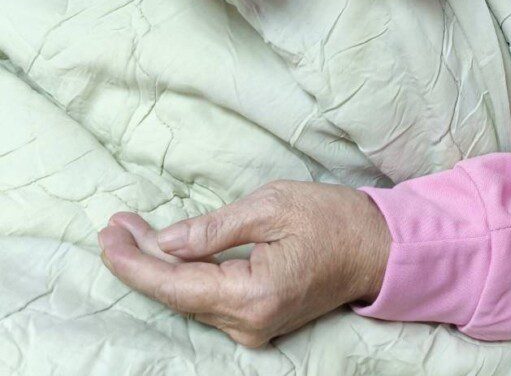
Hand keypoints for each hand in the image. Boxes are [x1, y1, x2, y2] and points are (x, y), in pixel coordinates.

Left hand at [98, 182, 390, 348]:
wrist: (377, 248)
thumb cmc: (332, 219)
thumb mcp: (271, 206)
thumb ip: (214, 229)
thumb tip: (165, 242)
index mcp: (252, 296)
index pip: (176, 285)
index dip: (136, 262)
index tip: (108, 237)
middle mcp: (248, 324)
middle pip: (178, 294)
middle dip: (141, 259)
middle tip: (113, 227)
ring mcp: (254, 328)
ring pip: (190, 298)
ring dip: (160, 265)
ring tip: (130, 233)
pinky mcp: (259, 321)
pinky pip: (209, 299)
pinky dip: (184, 274)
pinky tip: (167, 252)